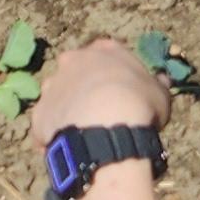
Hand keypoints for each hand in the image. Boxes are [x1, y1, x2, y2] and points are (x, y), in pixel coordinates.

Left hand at [29, 39, 171, 157]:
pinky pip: (46, 124)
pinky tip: (70, 149)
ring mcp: (51, 86)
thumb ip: (156, 85)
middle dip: (84, 88)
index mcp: (103, 50)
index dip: (113, 73)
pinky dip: (55, 135)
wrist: (107, 125)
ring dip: (68, 110)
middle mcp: (72, 61)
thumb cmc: (139, 103)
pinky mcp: (39, 112)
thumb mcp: (159, 93)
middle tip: (100, 111)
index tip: (121, 90)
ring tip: (85, 134)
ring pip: (58, 97)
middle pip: (76, 72)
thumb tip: (161, 80)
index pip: (107, 54)